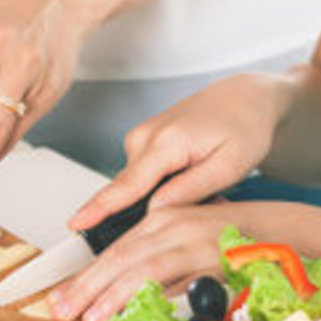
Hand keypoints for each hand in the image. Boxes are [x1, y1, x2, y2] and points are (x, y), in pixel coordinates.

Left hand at [48, 201, 239, 320]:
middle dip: (87, 286)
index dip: (85, 276)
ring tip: (91, 316)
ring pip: (144, 268)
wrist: (282, 230)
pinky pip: (181, 280)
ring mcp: (194, 242)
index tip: (60, 298)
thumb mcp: (185, 241)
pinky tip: (139, 311)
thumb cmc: (233, 240)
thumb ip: (156, 262)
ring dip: (115, 294)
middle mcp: (172, 225)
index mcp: (160, 219)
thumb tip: (118, 294)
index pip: (113, 250)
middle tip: (61, 309)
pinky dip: (157, 296)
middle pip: (119, 257)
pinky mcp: (216, 260)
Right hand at [67, 75, 279, 232]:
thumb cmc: (243, 126)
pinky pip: (141, 175)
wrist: (244, 97)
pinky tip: (187, 174)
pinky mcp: (142, 140)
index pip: (127, 184)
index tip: (76, 223)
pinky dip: (159, 184)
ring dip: (159, 195)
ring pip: (137, 186)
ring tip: (201, 182)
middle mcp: (145, 136)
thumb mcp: (230, 166)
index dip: (99, 208)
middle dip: (147, 212)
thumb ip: (190, 190)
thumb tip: (156, 211)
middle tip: (197, 200)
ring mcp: (140, 137)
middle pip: (129, 191)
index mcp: (167, 142)